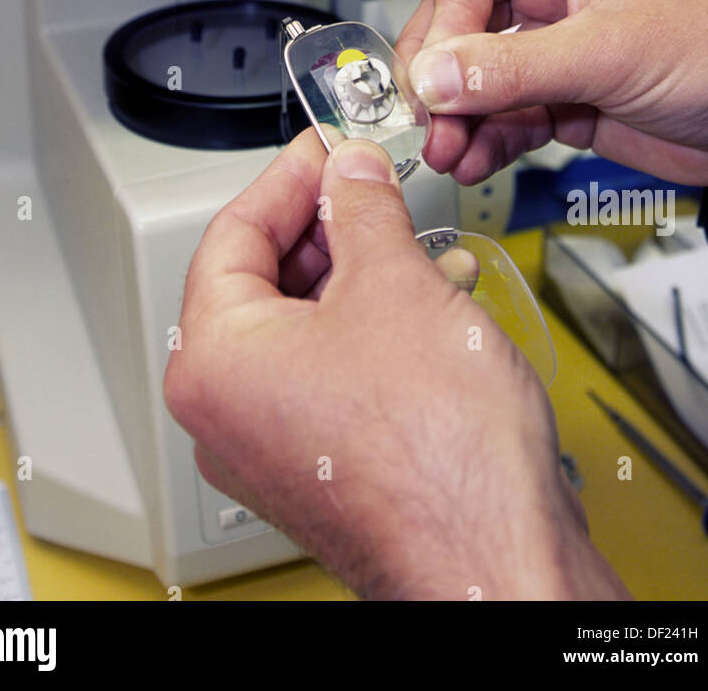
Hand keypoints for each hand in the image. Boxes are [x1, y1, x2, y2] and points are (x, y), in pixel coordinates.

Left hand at [164, 129, 629, 600]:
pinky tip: (425, 302)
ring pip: (301, 327)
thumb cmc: (436, 455)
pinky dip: (368, 328)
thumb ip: (364, 210)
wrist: (493, 559)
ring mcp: (268, 447)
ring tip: (413, 243)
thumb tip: (352, 173)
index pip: (233, 233)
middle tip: (371, 186)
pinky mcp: (317, 467)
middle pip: (262, 281)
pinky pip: (326, 372)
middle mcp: (225, 412)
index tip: (328, 148)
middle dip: (328, 227)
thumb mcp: (395, 284)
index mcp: (214, 360)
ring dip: (358, 275)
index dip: (289, 178)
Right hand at [396, 0, 707, 186]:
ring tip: (449, 151)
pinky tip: (475, 159)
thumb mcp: (610, 50)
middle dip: (443, 76)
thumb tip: (436, 75)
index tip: (437, 73)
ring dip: (458, 118)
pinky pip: (506, 118)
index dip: (445, 19)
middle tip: (429, 118)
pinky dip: (486, 142)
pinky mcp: (568, 102)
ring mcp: (557, 51)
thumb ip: (515, 66)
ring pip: (479, 81)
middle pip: (462, 27)